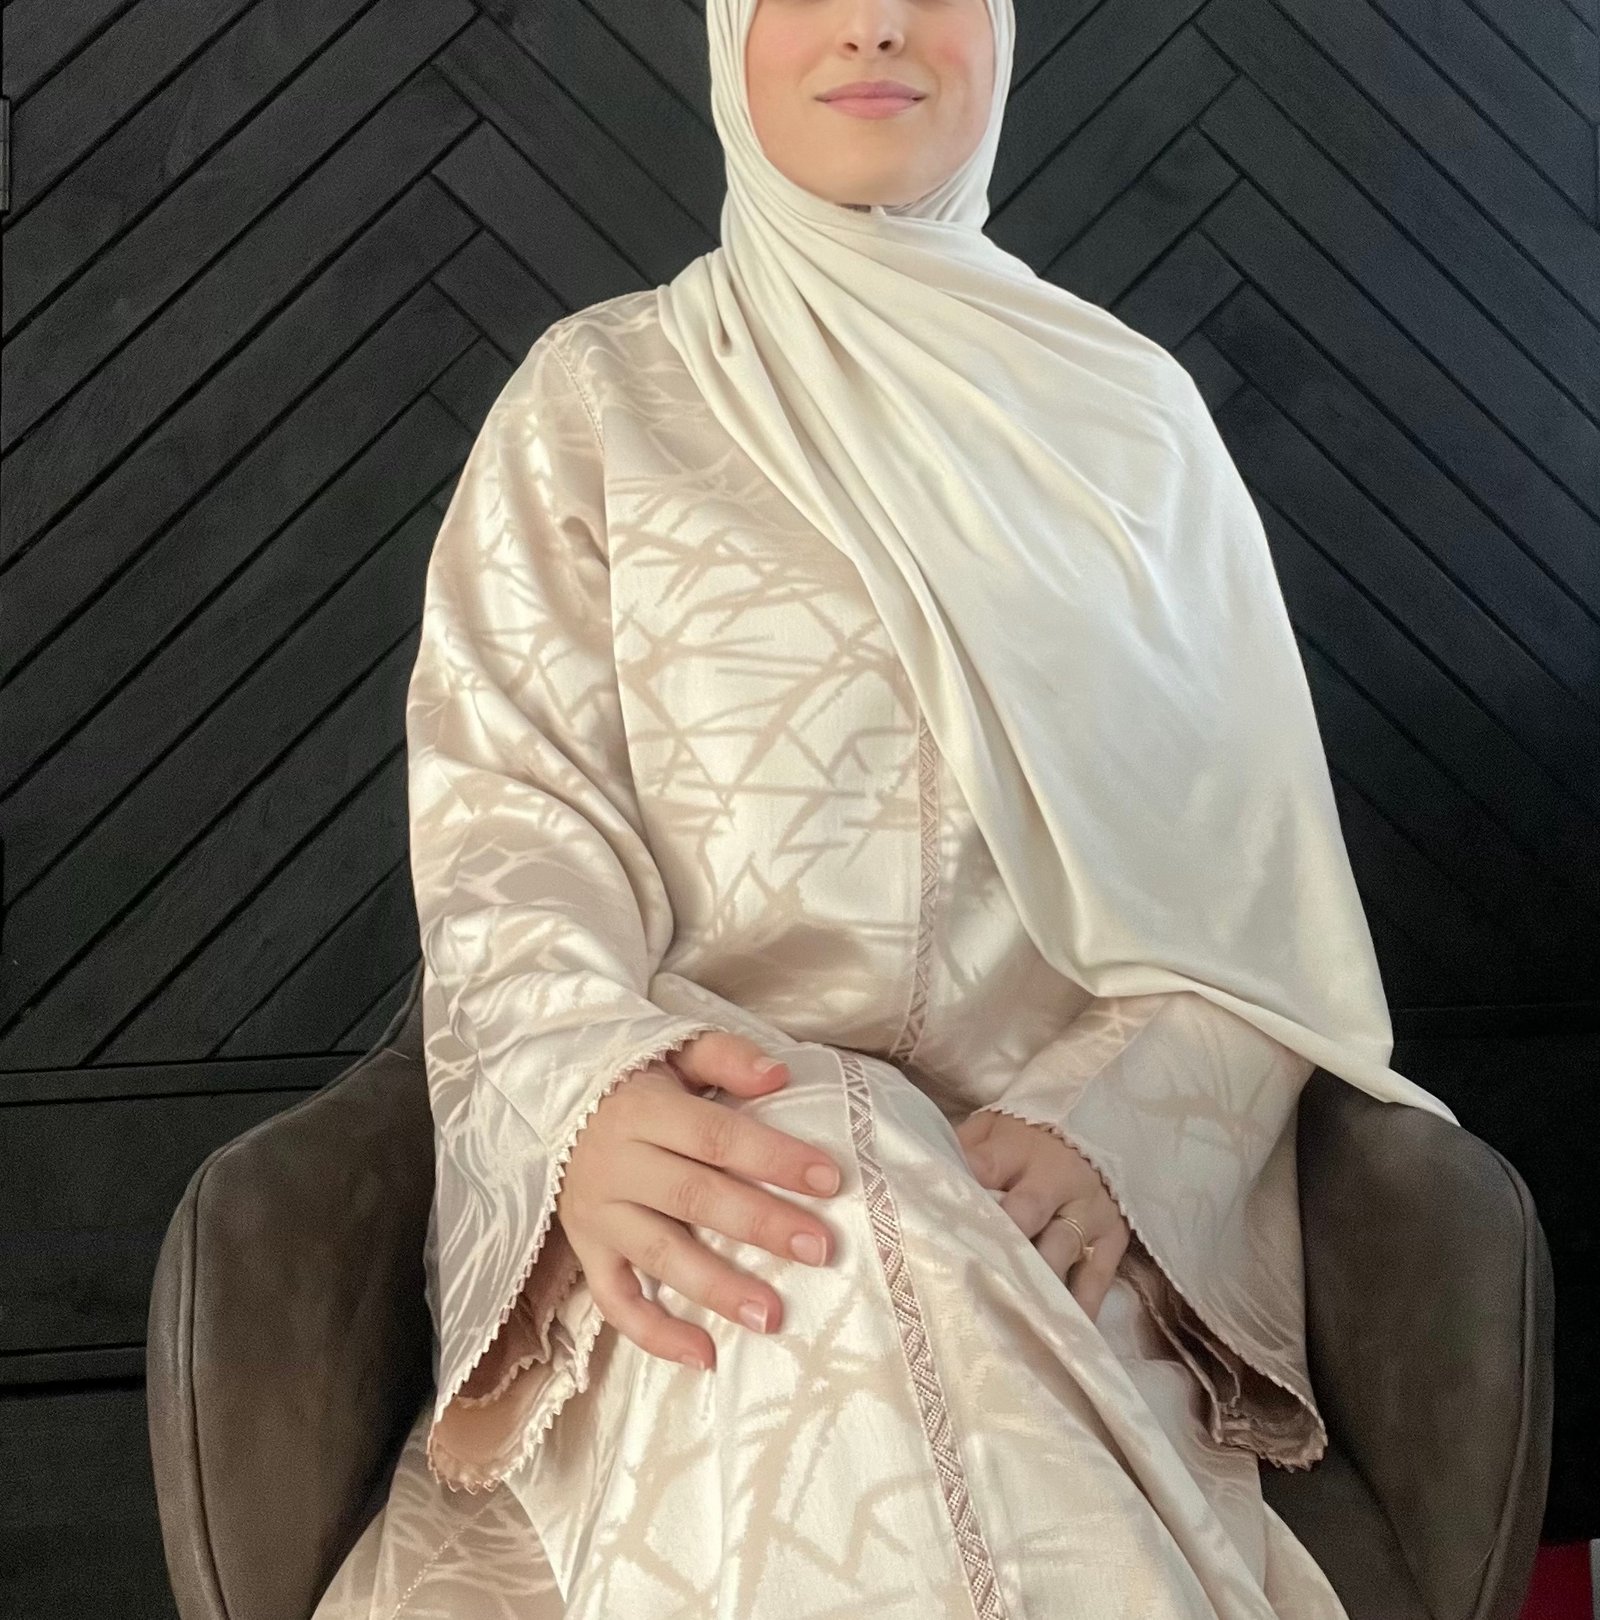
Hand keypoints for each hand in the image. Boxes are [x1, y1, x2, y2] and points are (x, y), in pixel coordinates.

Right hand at [554, 1031, 841, 1374]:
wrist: (548, 1102)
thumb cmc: (636, 1080)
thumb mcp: (675, 1051)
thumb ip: (726, 1057)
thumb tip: (779, 1075)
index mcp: (644, 1111)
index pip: (716, 1137)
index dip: (774, 1158)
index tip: (830, 1179)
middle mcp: (617, 1165)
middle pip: (695, 1198)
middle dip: (761, 1225)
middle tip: (820, 1249)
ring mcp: (598, 1215)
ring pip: (660, 1256)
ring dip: (716, 1288)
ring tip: (771, 1316)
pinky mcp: (586, 1252)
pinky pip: (615, 1301)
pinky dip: (655, 1334)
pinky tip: (704, 1355)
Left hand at [954, 1108, 1129, 1321]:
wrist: (1102, 1125)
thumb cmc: (1029, 1137)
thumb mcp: (994, 1127)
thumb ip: (963, 1149)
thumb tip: (918, 1177)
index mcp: (1019, 1147)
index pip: (985, 1167)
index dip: (963, 1193)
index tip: (936, 1220)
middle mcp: (1057, 1177)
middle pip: (1028, 1209)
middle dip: (1001, 1240)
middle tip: (972, 1274)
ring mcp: (1088, 1210)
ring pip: (1060, 1248)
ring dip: (1035, 1281)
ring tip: (1009, 1313)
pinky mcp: (1112, 1238)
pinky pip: (1097, 1277)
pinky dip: (1080, 1307)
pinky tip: (1059, 1332)